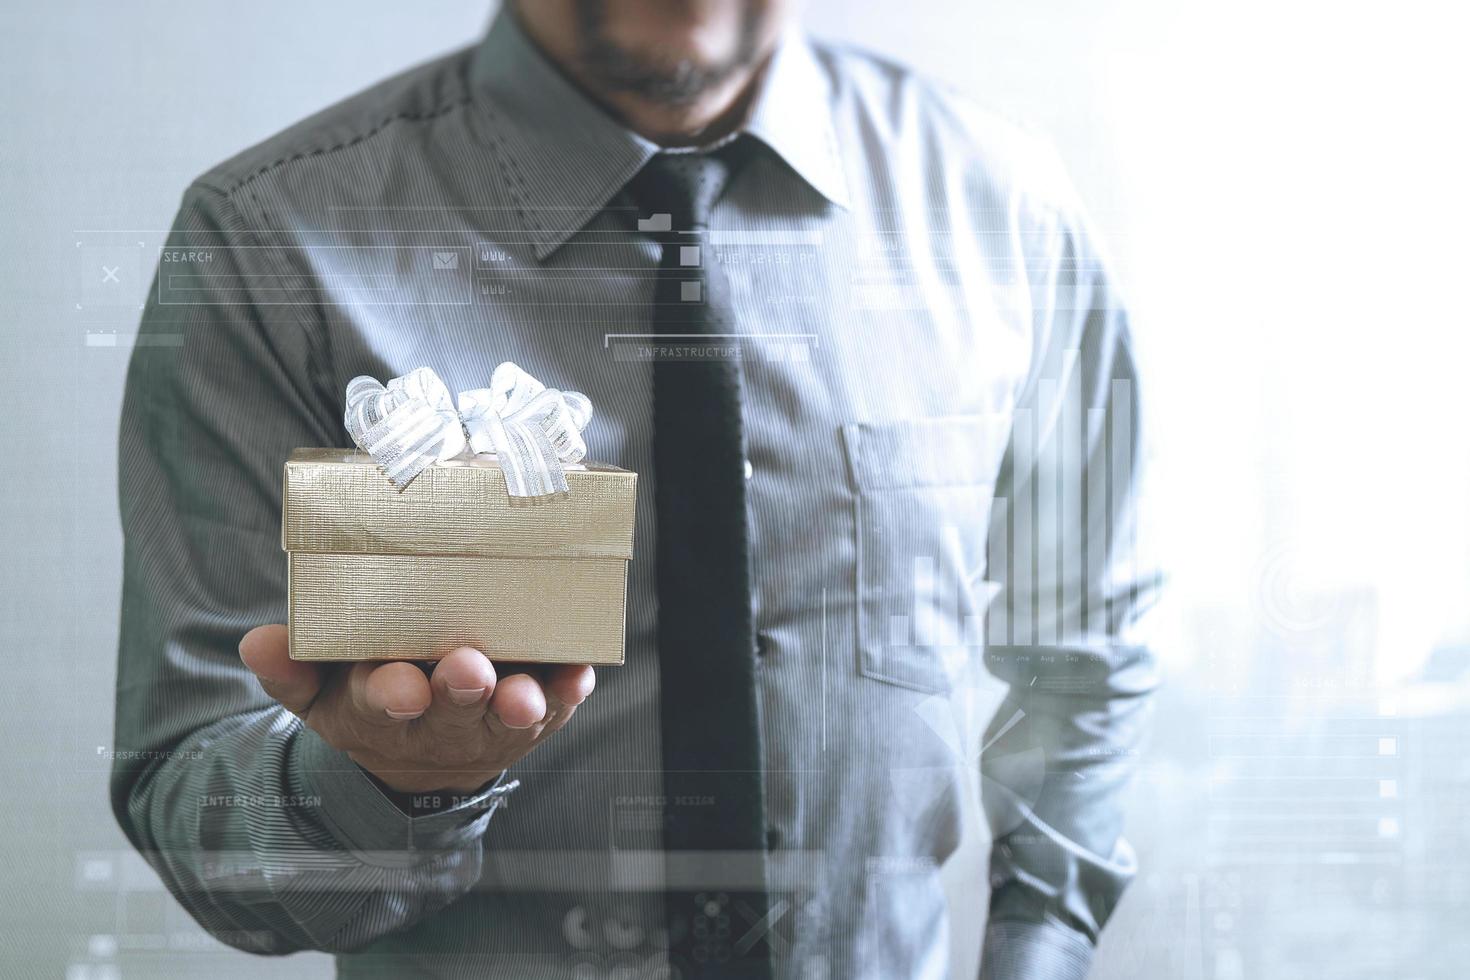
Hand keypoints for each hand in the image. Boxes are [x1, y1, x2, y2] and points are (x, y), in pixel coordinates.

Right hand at [239, 625, 594, 793]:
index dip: (390, 694)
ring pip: (508, 714)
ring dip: (521, 702)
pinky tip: (579, 674)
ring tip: (525, 692)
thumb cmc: (371, 699)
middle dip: (460, 690)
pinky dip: (567, 693)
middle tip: (468, 669)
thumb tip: (257, 642)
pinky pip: (558, 706)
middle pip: (454, 709)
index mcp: (384, 708)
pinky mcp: (537, 712)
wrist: (423, 756)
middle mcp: (443, 719)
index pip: (383, 702)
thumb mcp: (318, 694)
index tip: (397, 685)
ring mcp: (493, 720)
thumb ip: (291, 669)